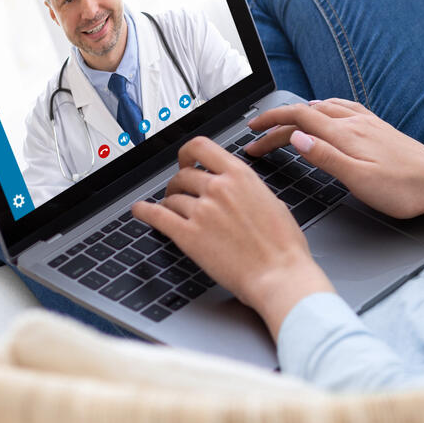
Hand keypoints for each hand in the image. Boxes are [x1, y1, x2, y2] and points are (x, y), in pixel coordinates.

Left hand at [132, 137, 334, 337]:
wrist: (279, 274)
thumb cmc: (283, 246)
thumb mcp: (272, 202)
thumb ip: (248, 189)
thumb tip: (237, 189)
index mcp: (240, 176)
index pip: (201, 148)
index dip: (187, 153)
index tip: (185, 160)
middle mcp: (218, 188)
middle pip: (183, 175)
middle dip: (179, 184)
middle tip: (180, 193)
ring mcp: (202, 211)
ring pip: (171, 198)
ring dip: (169, 203)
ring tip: (171, 210)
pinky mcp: (189, 236)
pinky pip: (157, 217)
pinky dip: (145, 212)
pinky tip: (140, 211)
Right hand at [245, 99, 423, 218]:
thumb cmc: (404, 189)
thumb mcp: (359, 180)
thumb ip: (325, 157)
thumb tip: (297, 138)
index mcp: (345, 134)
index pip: (297, 118)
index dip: (270, 123)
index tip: (251, 134)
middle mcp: (355, 123)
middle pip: (306, 113)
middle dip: (278, 122)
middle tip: (259, 139)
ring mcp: (368, 123)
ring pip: (325, 108)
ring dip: (300, 115)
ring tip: (285, 126)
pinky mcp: (379, 128)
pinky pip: (345, 109)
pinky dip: (325, 110)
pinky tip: (329, 116)